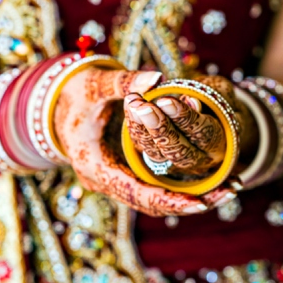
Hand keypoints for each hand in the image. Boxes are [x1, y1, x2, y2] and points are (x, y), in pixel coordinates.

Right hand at [54, 69, 236, 216]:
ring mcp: (112, 180)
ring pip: (152, 200)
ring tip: (227, 189)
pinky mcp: (121, 174)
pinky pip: (151, 188)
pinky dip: (177, 188)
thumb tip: (157, 78)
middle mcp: (103, 181)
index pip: (135, 193)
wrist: (55, 105)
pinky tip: (206, 181)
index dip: (169, 199)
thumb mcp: (94, 85)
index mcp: (94, 166)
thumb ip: (124, 83)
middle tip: (228, 193)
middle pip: (149, 204)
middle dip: (188, 202)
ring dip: (187, 198)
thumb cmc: (73, 94)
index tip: (201, 202)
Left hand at [125, 75, 257, 176]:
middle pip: (178, 149)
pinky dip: (135, 126)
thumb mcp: (216, 88)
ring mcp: (176, 161)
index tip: (164, 100)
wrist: (208, 114)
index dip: (183, 117)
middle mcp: (199, 158)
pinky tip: (130, 104)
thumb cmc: (215, 99)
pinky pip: (144, 147)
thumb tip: (189, 99)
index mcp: (219, 141)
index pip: (202, 133)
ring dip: (142, 127)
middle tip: (142, 107)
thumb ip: (205, 92)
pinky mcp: (157, 157)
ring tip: (133, 103)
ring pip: (157, 152)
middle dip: (159, 127)